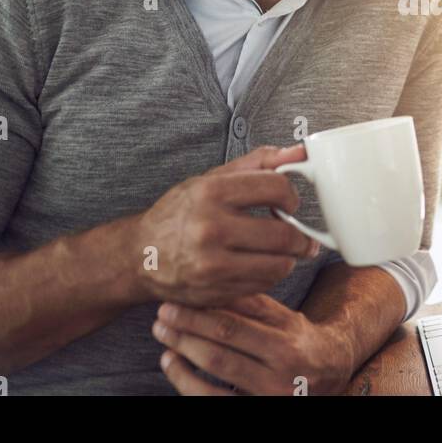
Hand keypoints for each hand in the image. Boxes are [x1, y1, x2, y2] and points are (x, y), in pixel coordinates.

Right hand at [129, 145, 320, 306]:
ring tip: (281, 252)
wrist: (141, 256)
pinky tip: (261, 265)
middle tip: (300, 236)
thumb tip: (300, 151)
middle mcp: (210, 228)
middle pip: (284, 234)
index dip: (291, 196)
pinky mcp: (215, 291)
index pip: (277, 187)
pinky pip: (264, 284)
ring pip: (280, 264)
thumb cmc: (181, 214)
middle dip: (301, 237)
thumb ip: (258, 163)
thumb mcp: (212, 179)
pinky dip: (270, 276)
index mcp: (211, 192)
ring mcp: (212, 264)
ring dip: (289, 258)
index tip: (288, 203)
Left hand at [153, 294, 354, 395]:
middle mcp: (278, 371)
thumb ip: (252, 304)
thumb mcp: (284, 318)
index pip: (235, 325)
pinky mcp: (257, 409)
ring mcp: (267, 395)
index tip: (174, 302)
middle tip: (162, 316)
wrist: (329, 373)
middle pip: (223, 349)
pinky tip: (173, 364)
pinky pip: (214, 401)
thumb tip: (212, 285)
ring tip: (164, 337)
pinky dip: (187, 382)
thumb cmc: (300, 341)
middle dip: (186, 331)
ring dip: (182, 355)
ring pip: (215, 376)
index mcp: (286, 342)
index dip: (199, 313)